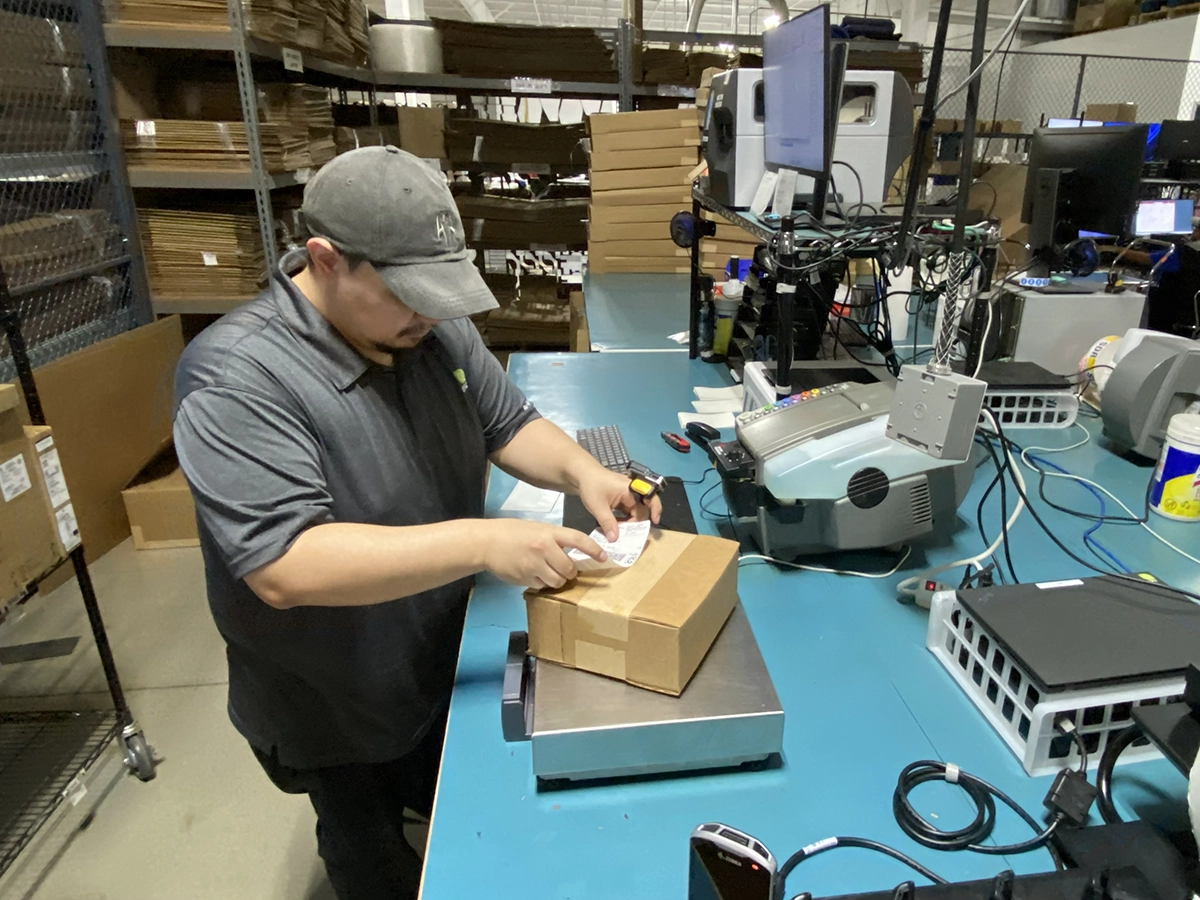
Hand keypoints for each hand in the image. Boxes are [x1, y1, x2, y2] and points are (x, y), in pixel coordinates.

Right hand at [479, 519, 606, 589]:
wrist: (486, 542)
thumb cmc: (512, 533)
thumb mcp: (536, 528)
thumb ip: (554, 539)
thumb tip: (571, 554)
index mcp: (548, 532)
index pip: (577, 540)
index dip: (593, 549)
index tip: (604, 557)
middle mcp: (543, 548)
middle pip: (569, 568)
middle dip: (571, 572)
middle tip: (567, 570)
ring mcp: (533, 565)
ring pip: (557, 581)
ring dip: (558, 580)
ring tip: (548, 572)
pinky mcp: (524, 578)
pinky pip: (542, 586)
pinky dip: (542, 583)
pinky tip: (533, 574)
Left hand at [577, 466, 662, 541]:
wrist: (580, 473)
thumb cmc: (591, 485)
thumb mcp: (598, 506)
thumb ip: (607, 523)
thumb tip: (615, 539)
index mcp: (630, 490)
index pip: (649, 499)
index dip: (656, 510)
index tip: (655, 522)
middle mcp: (631, 492)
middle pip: (640, 510)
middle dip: (635, 523)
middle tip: (627, 536)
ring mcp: (625, 495)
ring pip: (632, 511)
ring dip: (627, 522)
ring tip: (620, 533)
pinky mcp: (618, 498)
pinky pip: (625, 510)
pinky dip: (621, 519)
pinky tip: (614, 526)